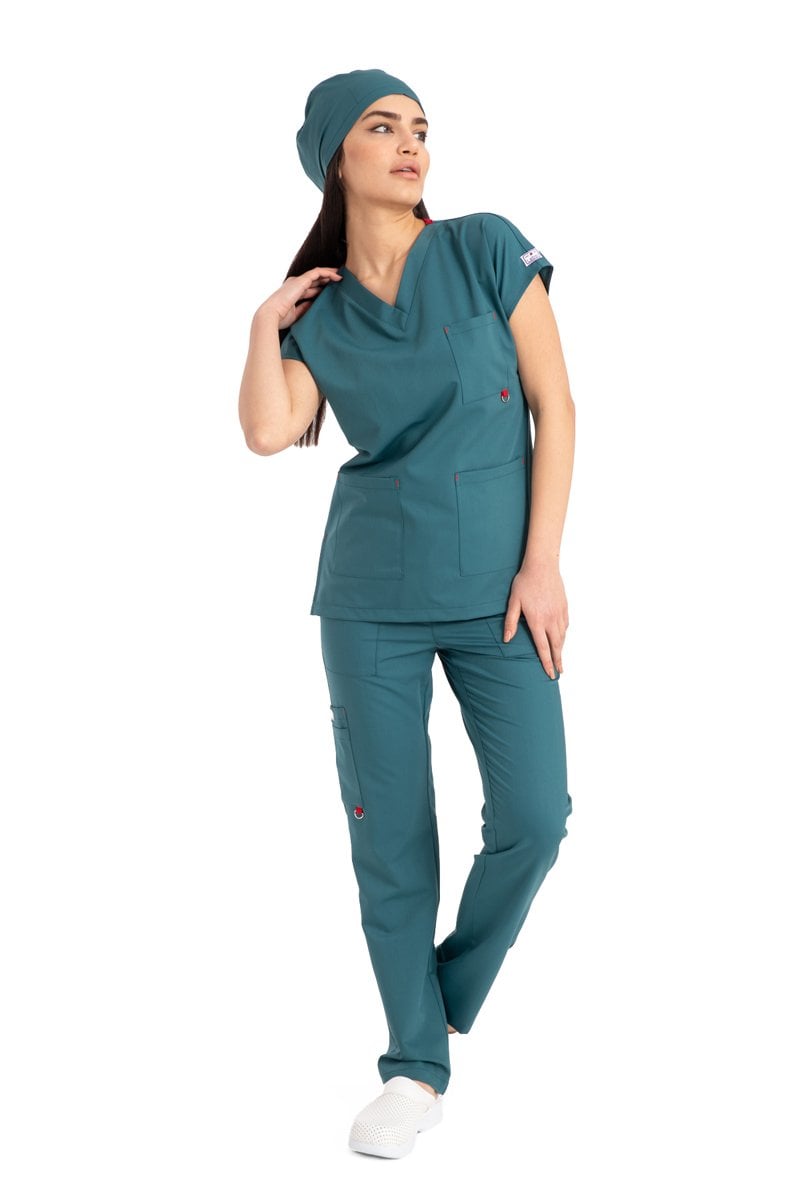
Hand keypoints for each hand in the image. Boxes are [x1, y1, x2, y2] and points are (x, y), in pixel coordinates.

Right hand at [259, 266, 342, 330]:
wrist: (271, 315)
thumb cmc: (280, 318)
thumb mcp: (296, 313)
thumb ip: (305, 307)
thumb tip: (314, 305)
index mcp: (293, 292)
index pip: (310, 287)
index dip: (321, 287)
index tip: (332, 290)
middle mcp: (295, 284)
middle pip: (314, 279)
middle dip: (327, 279)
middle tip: (339, 280)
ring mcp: (298, 281)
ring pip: (317, 273)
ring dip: (329, 274)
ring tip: (341, 276)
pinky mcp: (301, 280)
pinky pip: (317, 272)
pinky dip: (328, 273)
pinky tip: (337, 277)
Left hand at [504, 560, 567, 678]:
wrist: (542, 566)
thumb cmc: (525, 582)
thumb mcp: (514, 602)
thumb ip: (511, 622)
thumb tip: (507, 640)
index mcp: (537, 621)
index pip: (543, 647)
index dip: (546, 662)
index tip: (550, 673)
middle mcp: (551, 620)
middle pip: (556, 645)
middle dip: (558, 660)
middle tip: (559, 672)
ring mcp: (559, 613)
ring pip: (562, 636)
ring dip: (561, 649)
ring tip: (560, 659)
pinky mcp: (564, 606)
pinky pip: (565, 625)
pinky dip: (564, 634)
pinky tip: (561, 638)